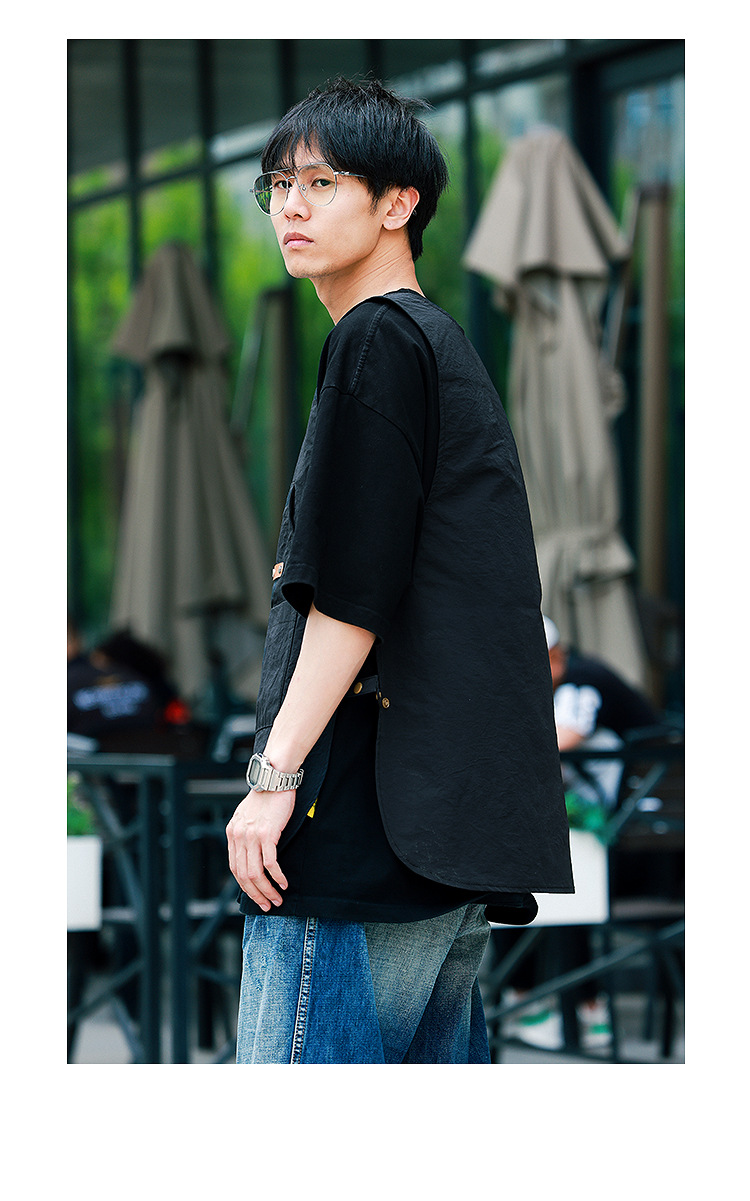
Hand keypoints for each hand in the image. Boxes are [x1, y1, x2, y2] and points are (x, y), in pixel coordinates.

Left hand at [226, 788, 294, 911]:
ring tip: (277, 899)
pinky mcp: (267, 834)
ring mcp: (252, 836)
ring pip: (256, 873)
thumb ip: (245, 833)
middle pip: (243, 875)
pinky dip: (277, 876)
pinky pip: (270, 863)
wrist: (274, 778)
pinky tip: (283, 883)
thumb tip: (250, 853)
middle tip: (267, 905)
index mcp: (232, 833)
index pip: (234, 868)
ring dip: (267, 890)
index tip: (255, 895)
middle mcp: (238, 837)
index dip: (245, 886)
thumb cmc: (265, 796)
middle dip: (256, 894)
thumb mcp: (247, 816)